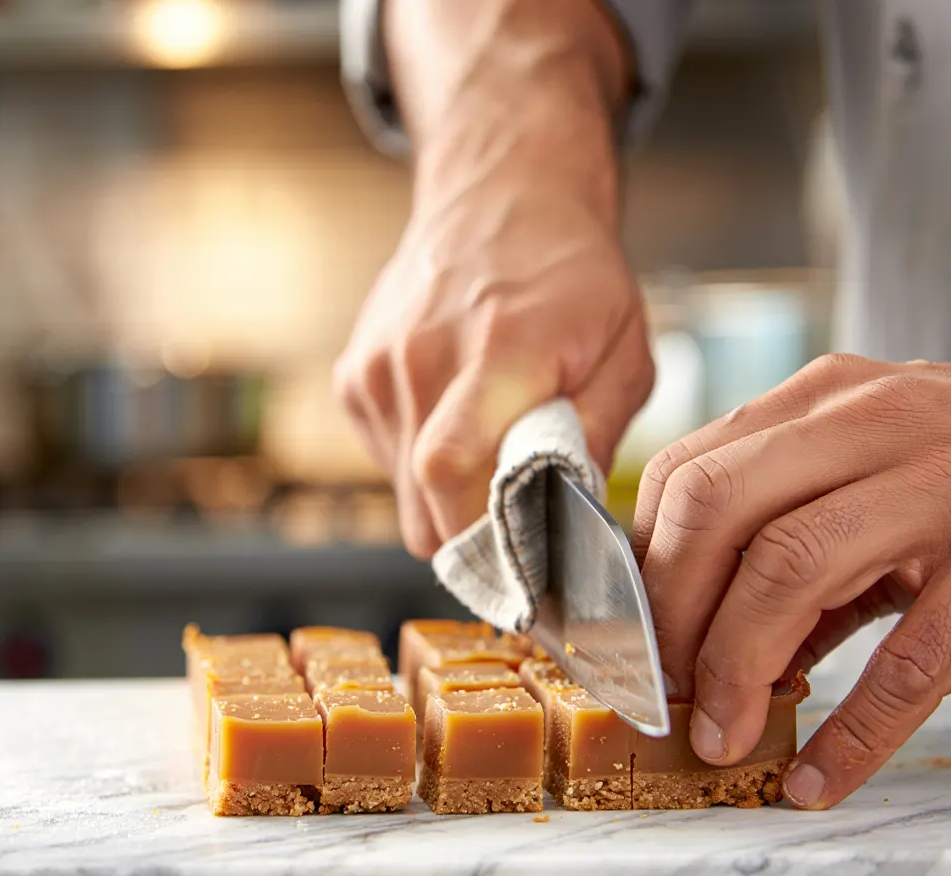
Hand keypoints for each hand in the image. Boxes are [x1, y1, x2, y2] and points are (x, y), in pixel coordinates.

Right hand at [333, 0, 652, 558]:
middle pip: (424, 509)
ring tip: (489, 448)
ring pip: (404, 494)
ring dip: (449, 498)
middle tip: (520, 527)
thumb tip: (569, 522)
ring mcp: (376, 367)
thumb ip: (596, 436)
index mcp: (499, 350)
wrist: (499, 196)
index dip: (481, 544)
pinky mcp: (353, 376)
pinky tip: (454, 417)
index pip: (451, 472)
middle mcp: (420, 359)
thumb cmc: (571, 274)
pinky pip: (386, 460)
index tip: (523, 579)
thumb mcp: (623, 350)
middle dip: (474, 540)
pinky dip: (421, 462)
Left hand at [633, 354, 950, 808]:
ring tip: (724, 733)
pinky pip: (910, 657)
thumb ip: (786, 545)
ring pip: (790, 562)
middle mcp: (869, 420)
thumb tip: (705, 650)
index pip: (684, 474)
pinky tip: (818, 775)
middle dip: (672, 613)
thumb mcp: (865, 485)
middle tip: (668, 690)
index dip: (644, 568)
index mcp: (819, 402)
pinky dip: (854, 730)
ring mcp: (939, 482)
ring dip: (736, 664)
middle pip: (712, 506)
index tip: (634, 640)